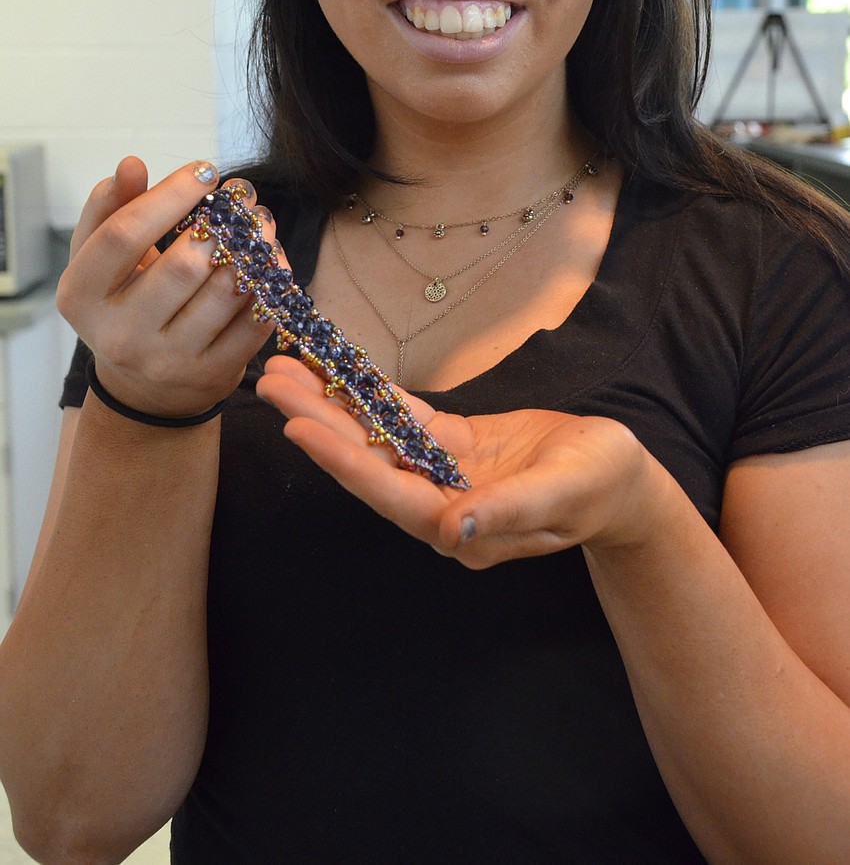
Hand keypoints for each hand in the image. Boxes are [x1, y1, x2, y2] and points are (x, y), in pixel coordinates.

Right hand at [57, 157, 276, 419]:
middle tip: (243, 195)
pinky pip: (255, 321)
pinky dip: (271, 284)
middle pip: (182, 266)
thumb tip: (131, 165)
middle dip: (222, 222)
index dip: (169, 195)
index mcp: (82, 296)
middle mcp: (121, 335)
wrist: (146, 386)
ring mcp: (169, 361)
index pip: (124, 235)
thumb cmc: (123, 301)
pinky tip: (272, 258)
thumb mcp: (100, 258)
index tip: (205, 170)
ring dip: (254, 247)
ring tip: (261, 221)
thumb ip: (111, 209)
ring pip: (225, 292)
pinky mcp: (212, 375)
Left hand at [257, 355, 661, 567]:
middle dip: (317, 421)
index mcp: (460, 529)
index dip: (342, 460)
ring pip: (375, 438)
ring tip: (286, 369)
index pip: (389, 493)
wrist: (621, 478)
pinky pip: (403, 418)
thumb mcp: (562, 494)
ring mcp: (442, 475)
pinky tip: (338, 370)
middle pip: (366, 462)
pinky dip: (371, 394)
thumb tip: (451, 532)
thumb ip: (508, 513)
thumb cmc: (600, 487)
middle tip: (269, 380)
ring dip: (331, 404)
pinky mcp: (451, 447)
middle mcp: (438, 505)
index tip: (298, 426)